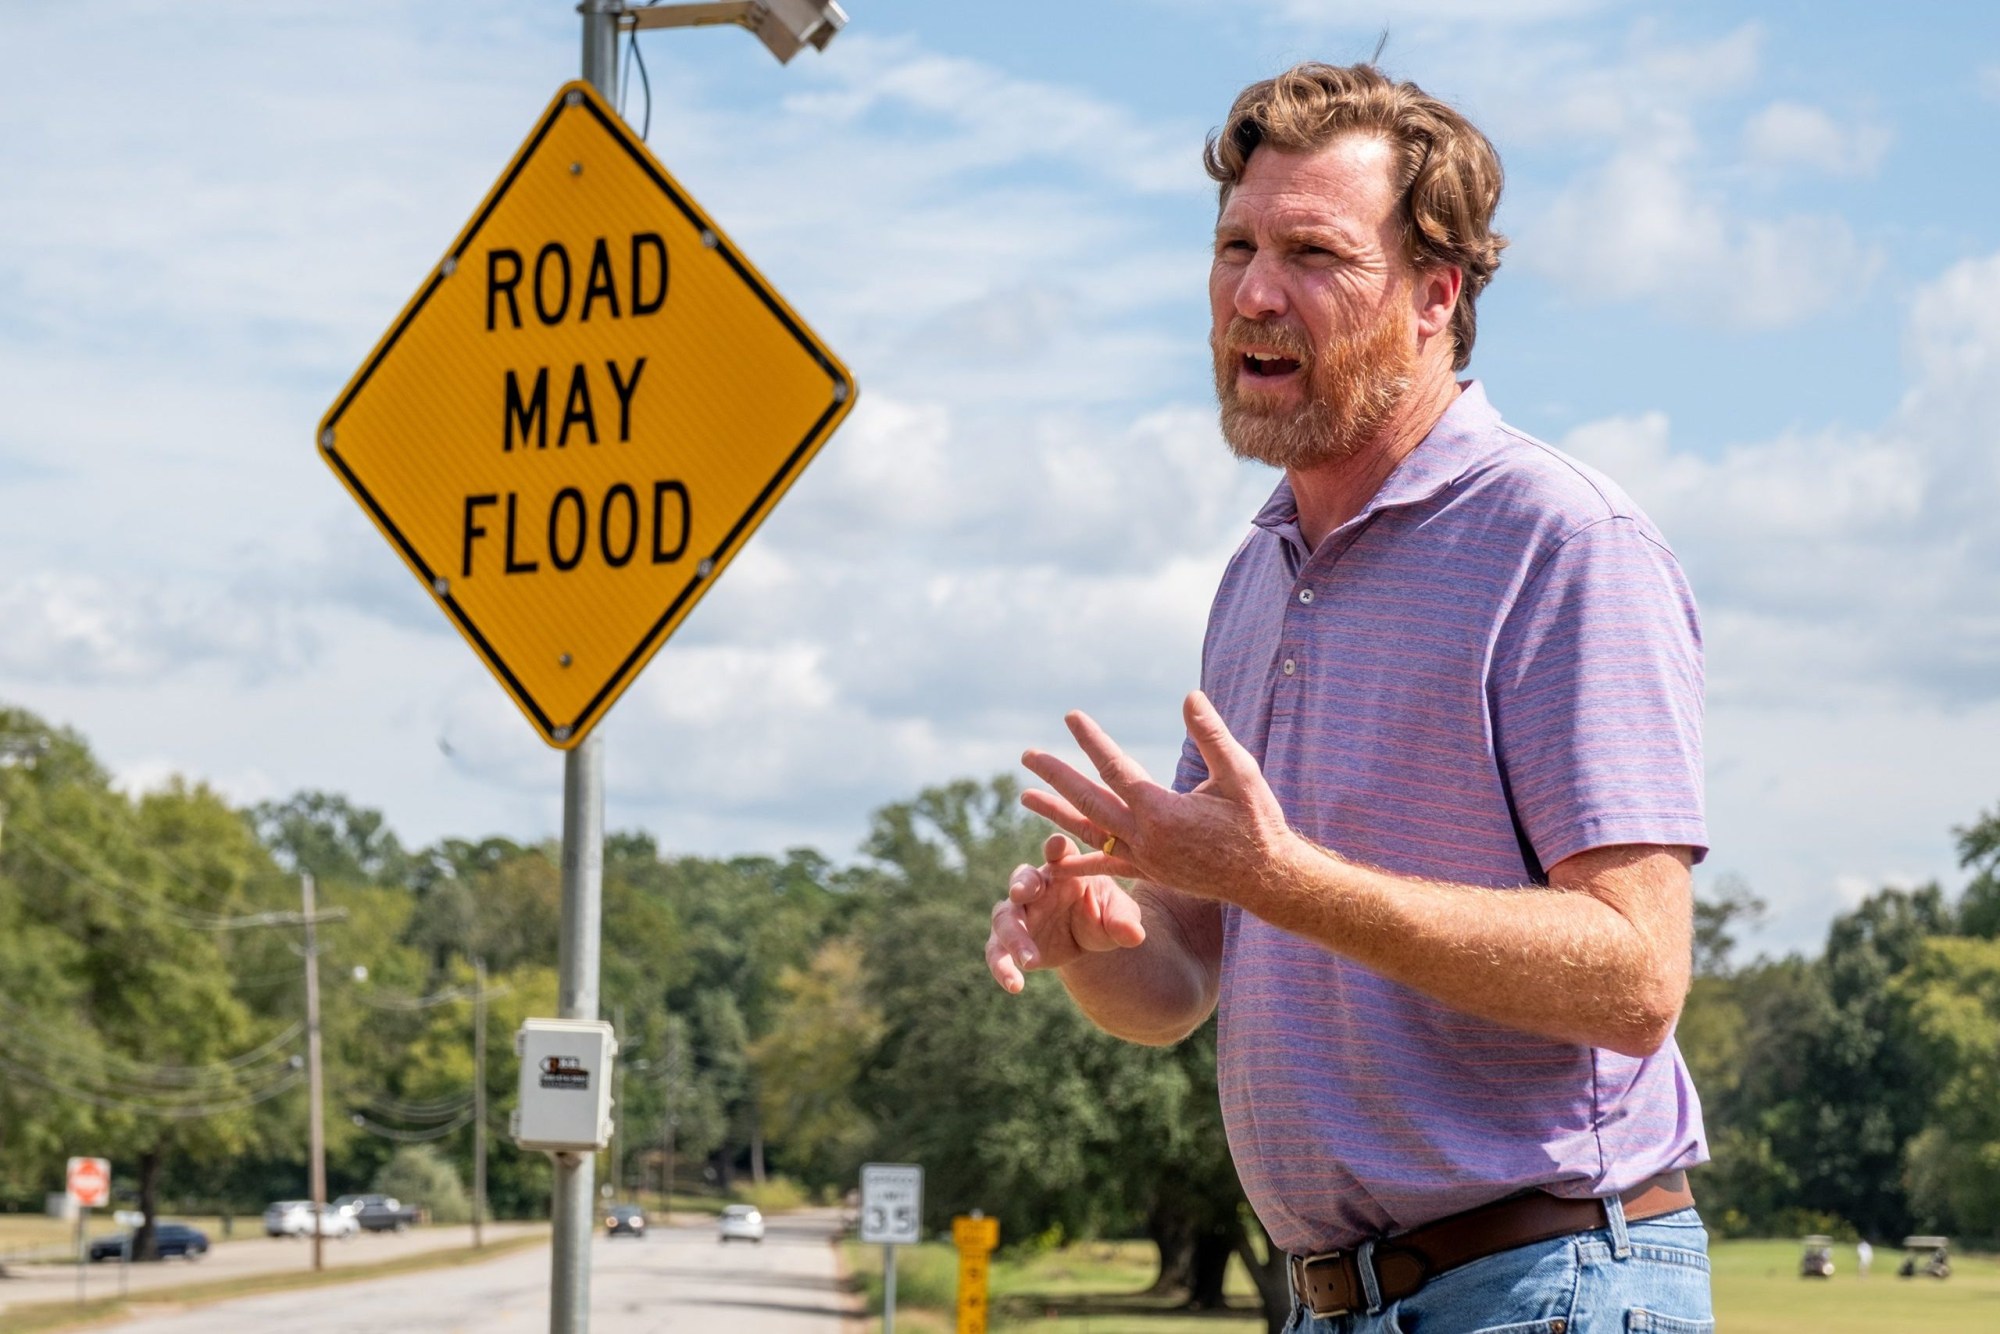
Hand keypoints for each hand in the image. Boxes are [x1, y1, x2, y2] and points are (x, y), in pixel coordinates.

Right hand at [985, 832, 1146, 992]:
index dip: (1056, 848)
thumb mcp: (1119, 916)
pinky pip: (996, 950)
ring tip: (1031, 962)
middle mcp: (1038, 885)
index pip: (1060, 852)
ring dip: (1014, 937)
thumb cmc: (1104, 914)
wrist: (1088, 940)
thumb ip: (1124, 922)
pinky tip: (1014, 985)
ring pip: (1005, 917)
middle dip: (1021, 884)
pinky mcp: (1008, 939)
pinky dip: (1001, 967)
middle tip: (1021, 894)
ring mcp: (1019, 912)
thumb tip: (1135, 935)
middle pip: (1022, 878)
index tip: (1056, 846)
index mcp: (1065, 869)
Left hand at [1018, 690, 1305, 902]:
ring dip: (1056, 814)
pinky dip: (1080, 863)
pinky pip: (1106, 866)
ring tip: (1025, 797)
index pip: (1115, 768)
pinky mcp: (1149, 873)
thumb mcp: (1241, 774)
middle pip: (1088, 801)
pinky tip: (1055, 863)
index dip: (1091, 740)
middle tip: (1027, 755)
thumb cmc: (1257, 821)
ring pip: (1089, 833)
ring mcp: (1144, 859)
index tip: (1070, 717)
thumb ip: (1212, 736)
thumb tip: (1190, 697)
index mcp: (1163, 810)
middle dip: (1056, 776)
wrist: (1266, 877)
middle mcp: (1145, 837)